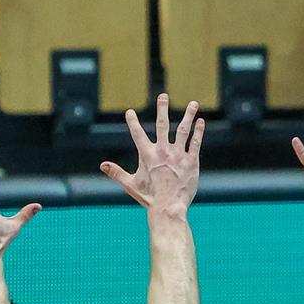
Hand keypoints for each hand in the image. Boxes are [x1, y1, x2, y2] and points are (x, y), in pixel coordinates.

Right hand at [101, 93, 203, 216]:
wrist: (169, 207)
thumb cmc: (150, 198)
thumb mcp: (130, 184)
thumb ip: (116, 173)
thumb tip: (102, 165)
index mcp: (147, 155)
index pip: (137, 134)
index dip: (132, 122)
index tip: (129, 112)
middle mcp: (163, 151)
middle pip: (162, 125)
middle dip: (162, 109)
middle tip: (163, 96)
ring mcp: (178, 155)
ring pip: (183, 130)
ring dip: (188, 115)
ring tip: (193, 103)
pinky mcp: (191, 162)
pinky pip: (195, 143)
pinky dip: (198, 131)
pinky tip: (201, 122)